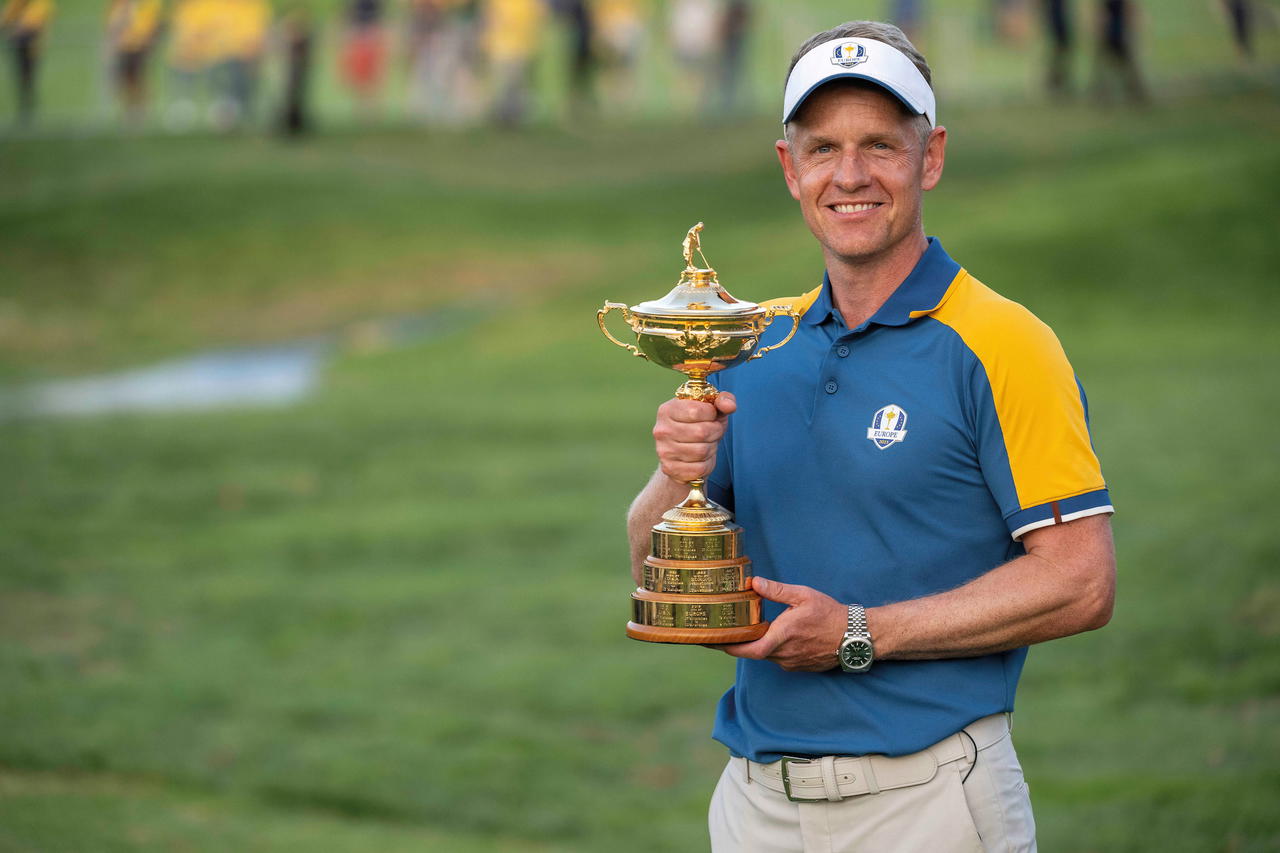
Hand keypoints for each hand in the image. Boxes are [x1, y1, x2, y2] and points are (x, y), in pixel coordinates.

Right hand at [652, 391, 735, 483]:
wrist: (685, 453)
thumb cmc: (700, 425)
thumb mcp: (712, 409)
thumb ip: (723, 400)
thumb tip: (729, 406)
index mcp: (668, 410)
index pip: (696, 410)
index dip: (711, 414)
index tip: (710, 416)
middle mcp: (661, 430)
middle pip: (701, 432)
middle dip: (715, 432)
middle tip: (713, 432)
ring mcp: (663, 451)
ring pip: (702, 451)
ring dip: (711, 448)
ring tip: (706, 444)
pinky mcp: (670, 469)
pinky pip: (699, 469)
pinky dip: (706, 465)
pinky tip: (701, 459)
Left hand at [716, 577, 846, 671]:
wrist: (855, 636)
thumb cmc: (830, 614)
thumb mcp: (803, 596)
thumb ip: (777, 591)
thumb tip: (754, 582)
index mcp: (782, 636)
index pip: (748, 649)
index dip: (728, 647)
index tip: (711, 641)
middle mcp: (784, 654)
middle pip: (752, 652)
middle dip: (736, 643)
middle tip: (719, 633)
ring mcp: (791, 663)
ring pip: (766, 655)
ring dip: (756, 644)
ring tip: (742, 630)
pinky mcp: (799, 666)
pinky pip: (778, 658)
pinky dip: (770, 648)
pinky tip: (770, 636)